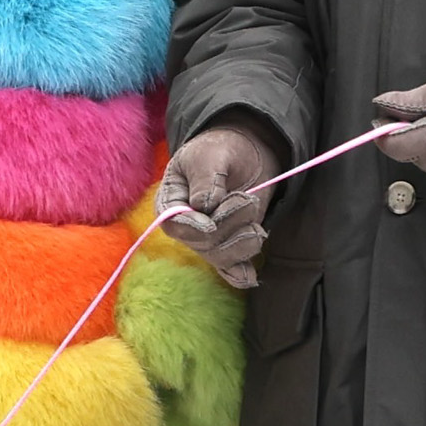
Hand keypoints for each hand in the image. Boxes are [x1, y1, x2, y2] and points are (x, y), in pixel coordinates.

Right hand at [158, 118, 286, 290]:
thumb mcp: (209, 155)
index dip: (193, 228)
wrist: (246, 152)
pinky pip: (233, 270)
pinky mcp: (230, 246)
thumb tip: (204, 206)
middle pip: (202, 244)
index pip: (174, 226)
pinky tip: (250, 275)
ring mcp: (209, 240)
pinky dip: (241, 274)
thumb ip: (205, 180)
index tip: (211, 222)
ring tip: (254, 214)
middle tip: (247, 199)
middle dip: (228, 225)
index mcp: (170, 202)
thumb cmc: (220, 149)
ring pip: (222, 257)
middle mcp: (186, 227)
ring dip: (244, 241)